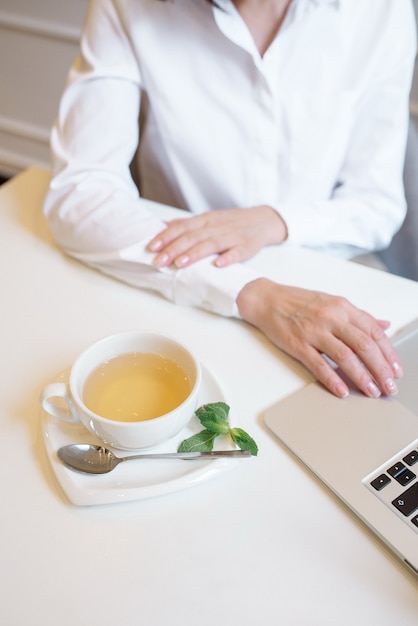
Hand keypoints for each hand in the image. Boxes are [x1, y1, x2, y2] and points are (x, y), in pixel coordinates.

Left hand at [149, 206, 286, 267]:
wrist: (262, 220)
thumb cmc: (230, 222)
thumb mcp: (208, 219)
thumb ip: (186, 224)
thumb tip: (162, 226)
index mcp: (205, 220)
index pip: (182, 227)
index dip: (167, 236)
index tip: (152, 247)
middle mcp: (216, 226)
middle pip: (193, 236)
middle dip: (174, 249)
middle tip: (159, 261)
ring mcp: (232, 236)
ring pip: (211, 244)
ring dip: (194, 254)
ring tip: (179, 264)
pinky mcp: (246, 246)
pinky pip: (236, 252)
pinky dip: (227, 258)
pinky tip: (218, 265)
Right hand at [236, 278, 402, 398]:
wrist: (267, 299)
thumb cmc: (299, 302)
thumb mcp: (332, 302)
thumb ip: (359, 316)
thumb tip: (384, 325)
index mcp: (342, 307)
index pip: (373, 332)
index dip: (388, 353)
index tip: (396, 370)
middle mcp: (331, 317)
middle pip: (364, 345)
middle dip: (380, 369)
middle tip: (389, 387)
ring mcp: (314, 331)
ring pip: (345, 356)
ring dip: (361, 376)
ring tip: (371, 391)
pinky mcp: (297, 343)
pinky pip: (318, 364)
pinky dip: (332, 379)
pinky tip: (342, 391)